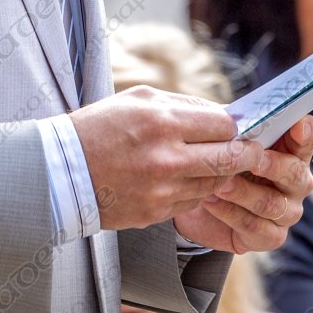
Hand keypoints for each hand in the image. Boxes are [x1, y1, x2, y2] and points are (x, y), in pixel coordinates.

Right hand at [69, 85, 262, 231]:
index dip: (234, 126)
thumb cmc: (100, 128)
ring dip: (219, 173)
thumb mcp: (139, 99)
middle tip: (250, 151)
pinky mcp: (156, 212)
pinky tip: (181, 180)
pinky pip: (193, 201)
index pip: (223, 125)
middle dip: (245, 154)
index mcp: (162, 121)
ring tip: (208, 163)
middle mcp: (167, 157)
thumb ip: (184, 105)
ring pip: (215, 183)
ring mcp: (163, 189)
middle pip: (230, 158)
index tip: (237, 128)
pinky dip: (194, 190)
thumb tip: (222, 115)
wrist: (62, 171)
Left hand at [173, 115, 312, 254]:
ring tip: (219, 184)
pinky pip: (254, 226)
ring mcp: (287, 212)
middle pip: (296, 174)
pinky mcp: (271, 237)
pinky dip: (230, 213)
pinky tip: (210, 201)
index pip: (307, 138)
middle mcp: (296, 183)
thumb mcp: (225, 140)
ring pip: (272, 203)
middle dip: (273, 166)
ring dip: (243, 192)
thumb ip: (236, 127)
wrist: (197, 203)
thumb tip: (232, 116)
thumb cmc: (219, 162)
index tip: (298, 126)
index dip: (306, 132)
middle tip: (252, 159)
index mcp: (291, 152)